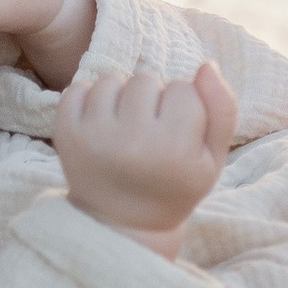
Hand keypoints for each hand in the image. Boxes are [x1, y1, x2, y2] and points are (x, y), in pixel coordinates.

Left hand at [55, 61, 238, 253]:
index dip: (184, 108)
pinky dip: (91, 99)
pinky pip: (80, 86)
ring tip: (125, 128)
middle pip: (147, 80)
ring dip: (121, 97)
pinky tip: (101, 126)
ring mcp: (93, 136)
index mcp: (173, 151)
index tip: (177, 137)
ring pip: (114, 78)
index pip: (184, 88)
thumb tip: (207, 64)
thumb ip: (222, 110)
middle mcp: (131, 142)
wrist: (122, 222)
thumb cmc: (174, 185)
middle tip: (149, 135)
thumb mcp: (211, 159)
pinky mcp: (65, 133)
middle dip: (152, 99)